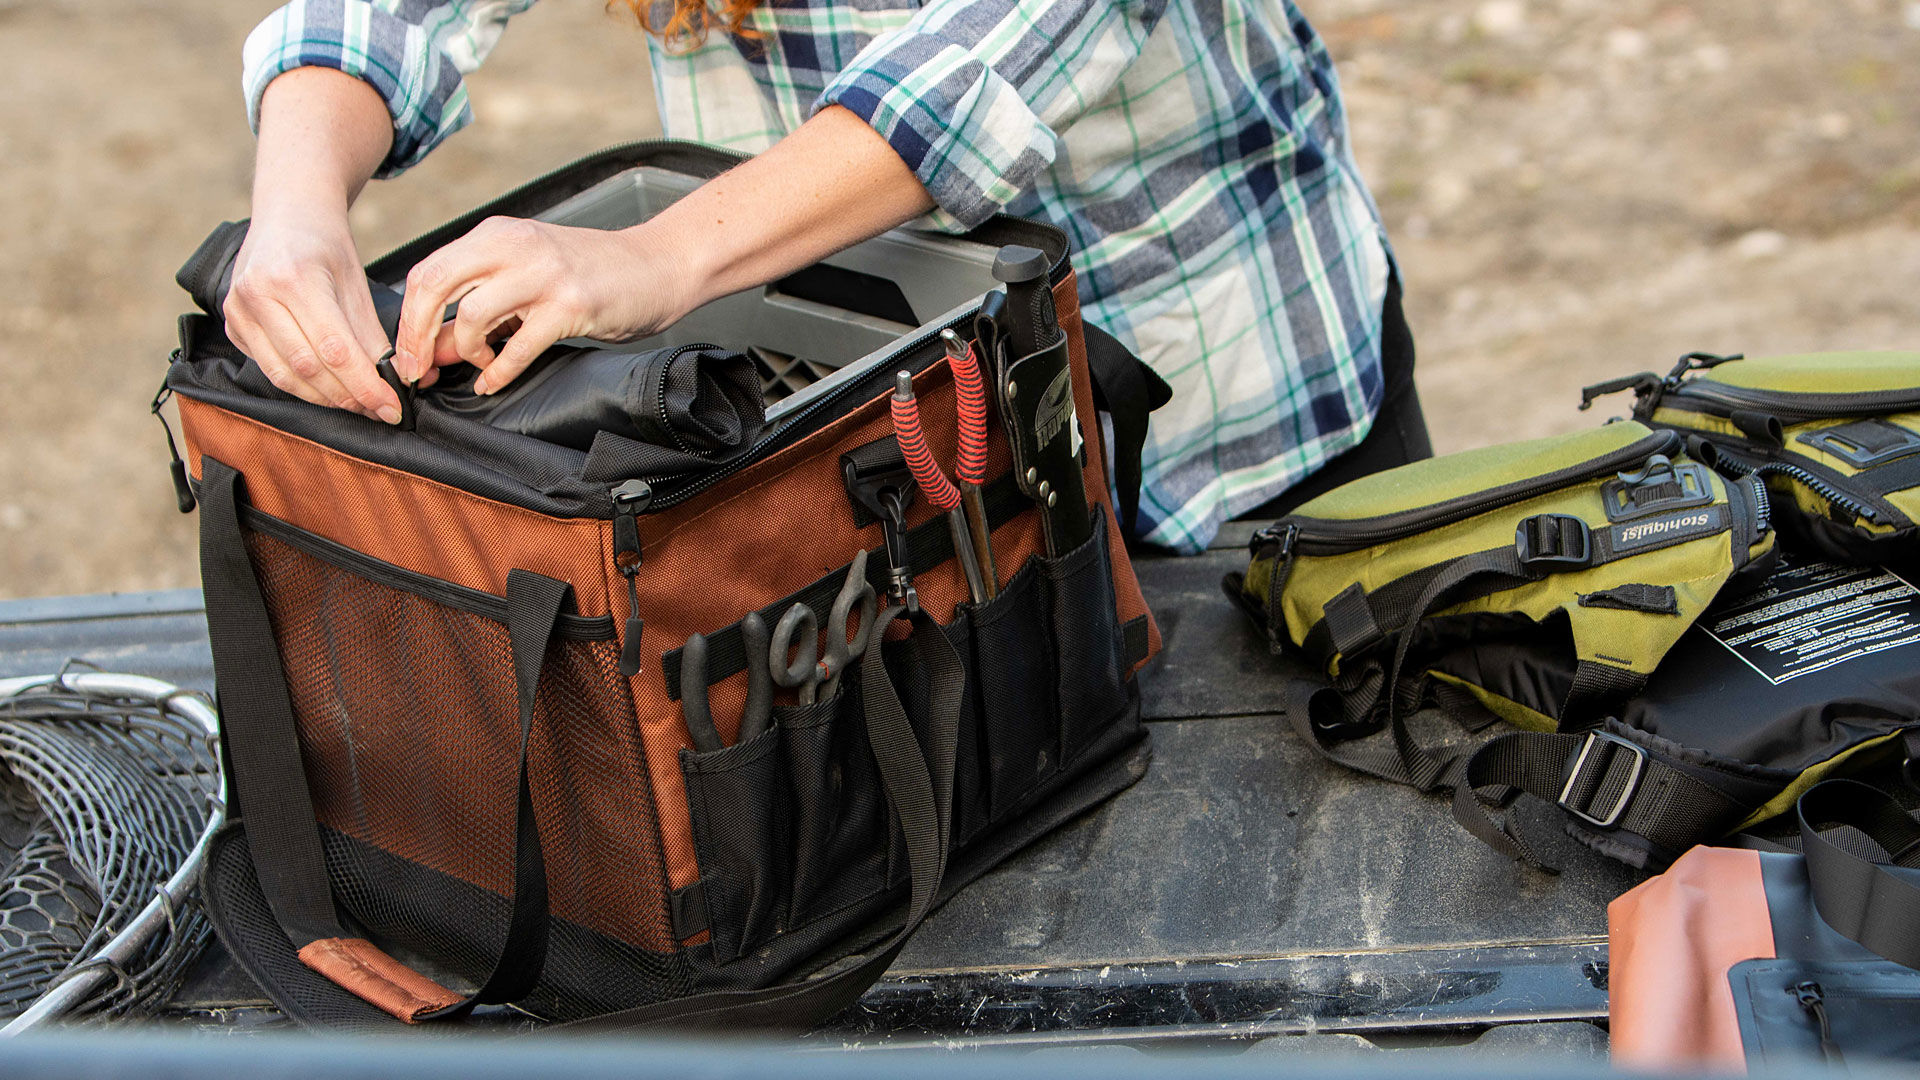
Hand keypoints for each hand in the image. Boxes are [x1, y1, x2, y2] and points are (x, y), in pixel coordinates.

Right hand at [223, 211, 402, 420]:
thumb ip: (372, 337)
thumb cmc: (326, 247)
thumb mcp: (357, 285)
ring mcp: (238, 311)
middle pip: (309, 368)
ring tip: (358, 402)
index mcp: (294, 278)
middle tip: (379, 409)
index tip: (392, 408)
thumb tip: (396, 382)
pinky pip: (270, 369)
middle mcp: (258, 294)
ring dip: (326, 398)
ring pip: (285, 377)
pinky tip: (328, 388)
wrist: (287, 216)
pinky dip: (303, 386)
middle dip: (349, 396)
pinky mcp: (232, 325)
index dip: (366, 386)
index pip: (335, 351)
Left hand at [394, 217, 692, 394]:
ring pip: (471, 315)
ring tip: (478, 366)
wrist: (658, 265)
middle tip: (418, 370)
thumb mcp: (527, 281)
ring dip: (465, 351)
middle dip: (417, 336)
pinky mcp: (571, 305)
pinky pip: (517, 347)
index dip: (407, 319)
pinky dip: (499, 372)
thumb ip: (479, 308)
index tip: (405, 355)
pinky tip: (494, 383)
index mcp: (496, 234)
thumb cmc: (593, 274)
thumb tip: (433, 347)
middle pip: (434, 286)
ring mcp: (542, 275)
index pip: (427, 271)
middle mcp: (514, 246)